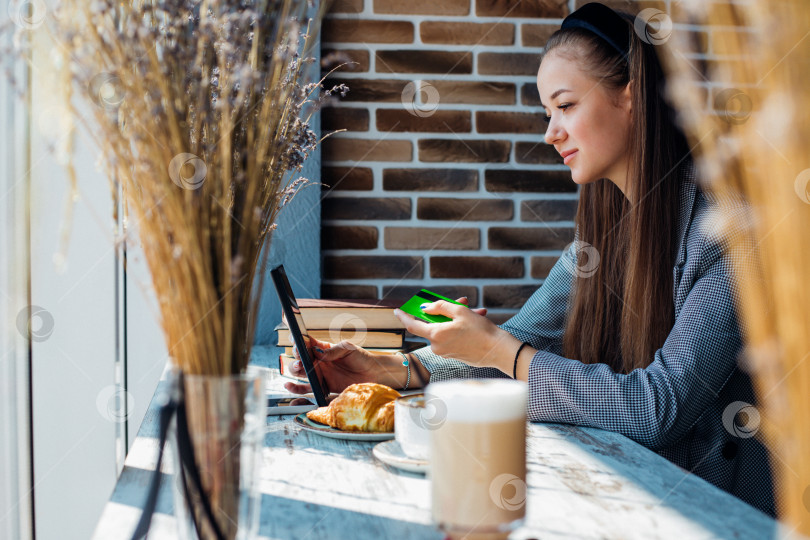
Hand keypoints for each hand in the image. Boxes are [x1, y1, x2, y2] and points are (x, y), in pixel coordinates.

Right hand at [284, 336, 390, 395]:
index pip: (306, 343)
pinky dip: (296, 388)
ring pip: (299, 372)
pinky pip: (305, 388)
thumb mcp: (348, 349)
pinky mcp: (322, 387)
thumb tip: (317, 352)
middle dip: (296, 356)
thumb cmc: (361, 358)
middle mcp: (318, 361)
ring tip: (299, 368)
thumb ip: (332, 351)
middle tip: (300, 358)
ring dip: (294, 369)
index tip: (295, 338)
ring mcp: (319, 374)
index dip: (298, 340)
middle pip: (300, 358)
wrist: (372, 375)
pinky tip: (289, 385)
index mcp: (323, 349)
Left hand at [393, 297, 516, 370]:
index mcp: (435, 335)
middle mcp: (437, 346)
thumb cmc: (480, 331)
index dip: (404, 317)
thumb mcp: (460, 312)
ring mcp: (446, 352)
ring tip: (476, 311)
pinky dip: (460, 328)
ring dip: (457, 318)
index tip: (397, 311)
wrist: (498, 351)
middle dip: (445, 311)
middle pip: (434, 324)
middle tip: (461, 301)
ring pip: (445, 329)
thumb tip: (427, 308)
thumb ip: (441, 307)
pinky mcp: (455, 355)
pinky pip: (452, 337)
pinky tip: (477, 320)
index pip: (413, 326)